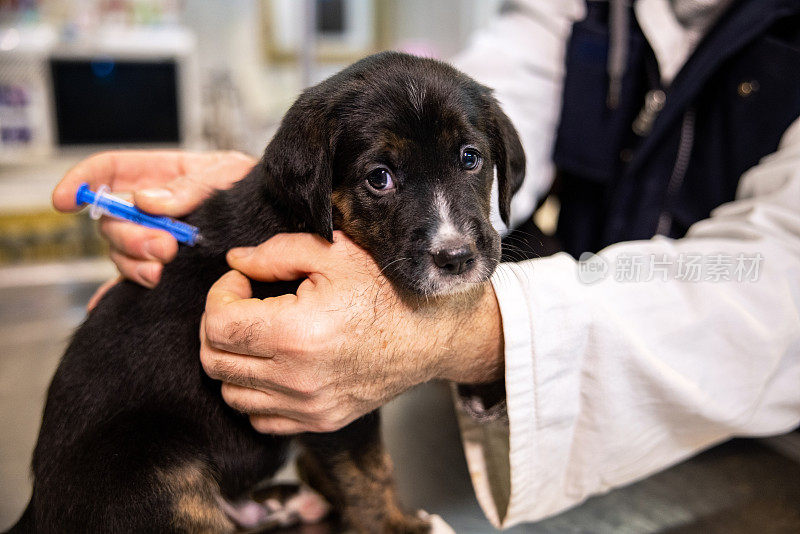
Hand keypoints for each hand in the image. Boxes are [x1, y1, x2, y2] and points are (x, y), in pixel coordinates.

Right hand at [53, 150, 255, 301]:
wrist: (277, 218)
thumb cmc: (249, 187)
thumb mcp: (225, 174)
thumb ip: (188, 187)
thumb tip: (144, 200)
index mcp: (159, 175)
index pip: (108, 171)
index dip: (81, 181)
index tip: (64, 200)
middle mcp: (149, 208)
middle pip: (113, 220)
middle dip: (131, 236)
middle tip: (165, 247)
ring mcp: (154, 239)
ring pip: (121, 253)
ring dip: (136, 263)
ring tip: (165, 268)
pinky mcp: (164, 268)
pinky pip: (131, 281)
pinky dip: (118, 292)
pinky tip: (103, 304)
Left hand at [200, 231, 503, 434]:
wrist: (430, 334)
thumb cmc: (388, 291)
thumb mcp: (335, 254)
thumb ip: (276, 252)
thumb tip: (237, 261)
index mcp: (295, 334)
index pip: (217, 324)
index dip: (220, 294)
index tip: (242, 280)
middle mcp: (296, 378)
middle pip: (215, 360)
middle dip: (218, 324)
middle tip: (244, 302)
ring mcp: (307, 406)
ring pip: (231, 392)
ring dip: (233, 359)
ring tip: (259, 332)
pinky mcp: (319, 421)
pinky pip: (259, 418)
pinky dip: (254, 392)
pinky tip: (274, 363)